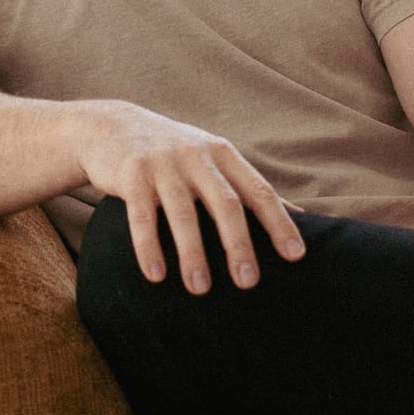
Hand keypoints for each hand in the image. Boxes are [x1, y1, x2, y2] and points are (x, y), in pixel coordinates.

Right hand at [76, 102, 303, 291]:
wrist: (112, 126)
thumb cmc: (175, 154)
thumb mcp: (214, 160)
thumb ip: (250, 187)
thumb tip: (301, 215)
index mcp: (224, 155)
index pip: (258, 191)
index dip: (278, 223)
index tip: (295, 256)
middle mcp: (197, 156)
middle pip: (225, 203)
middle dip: (237, 244)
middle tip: (248, 282)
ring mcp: (163, 163)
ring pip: (183, 213)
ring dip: (192, 253)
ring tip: (200, 288)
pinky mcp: (131, 173)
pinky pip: (141, 215)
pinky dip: (149, 246)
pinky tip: (156, 276)